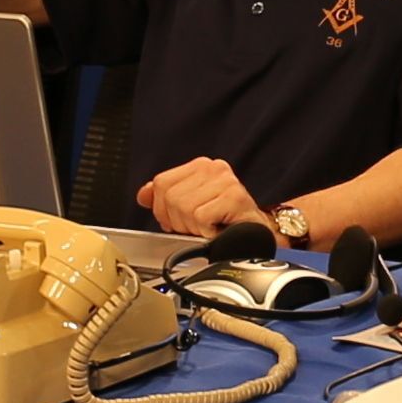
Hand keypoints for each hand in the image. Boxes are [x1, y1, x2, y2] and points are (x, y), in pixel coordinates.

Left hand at [136, 154, 273, 239]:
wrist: (258, 235)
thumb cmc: (226, 222)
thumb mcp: (190, 207)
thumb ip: (164, 198)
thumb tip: (143, 195)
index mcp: (200, 167)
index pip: (161, 183)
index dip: (162, 209)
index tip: (177, 221)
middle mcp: (213, 168)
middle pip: (170, 197)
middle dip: (178, 221)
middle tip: (197, 227)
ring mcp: (225, 181)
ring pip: (184, 208)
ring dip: (193, 228)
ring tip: (208, 228)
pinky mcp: (234, 196)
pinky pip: (200, 217)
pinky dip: (205, 231)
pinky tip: (217, 230)